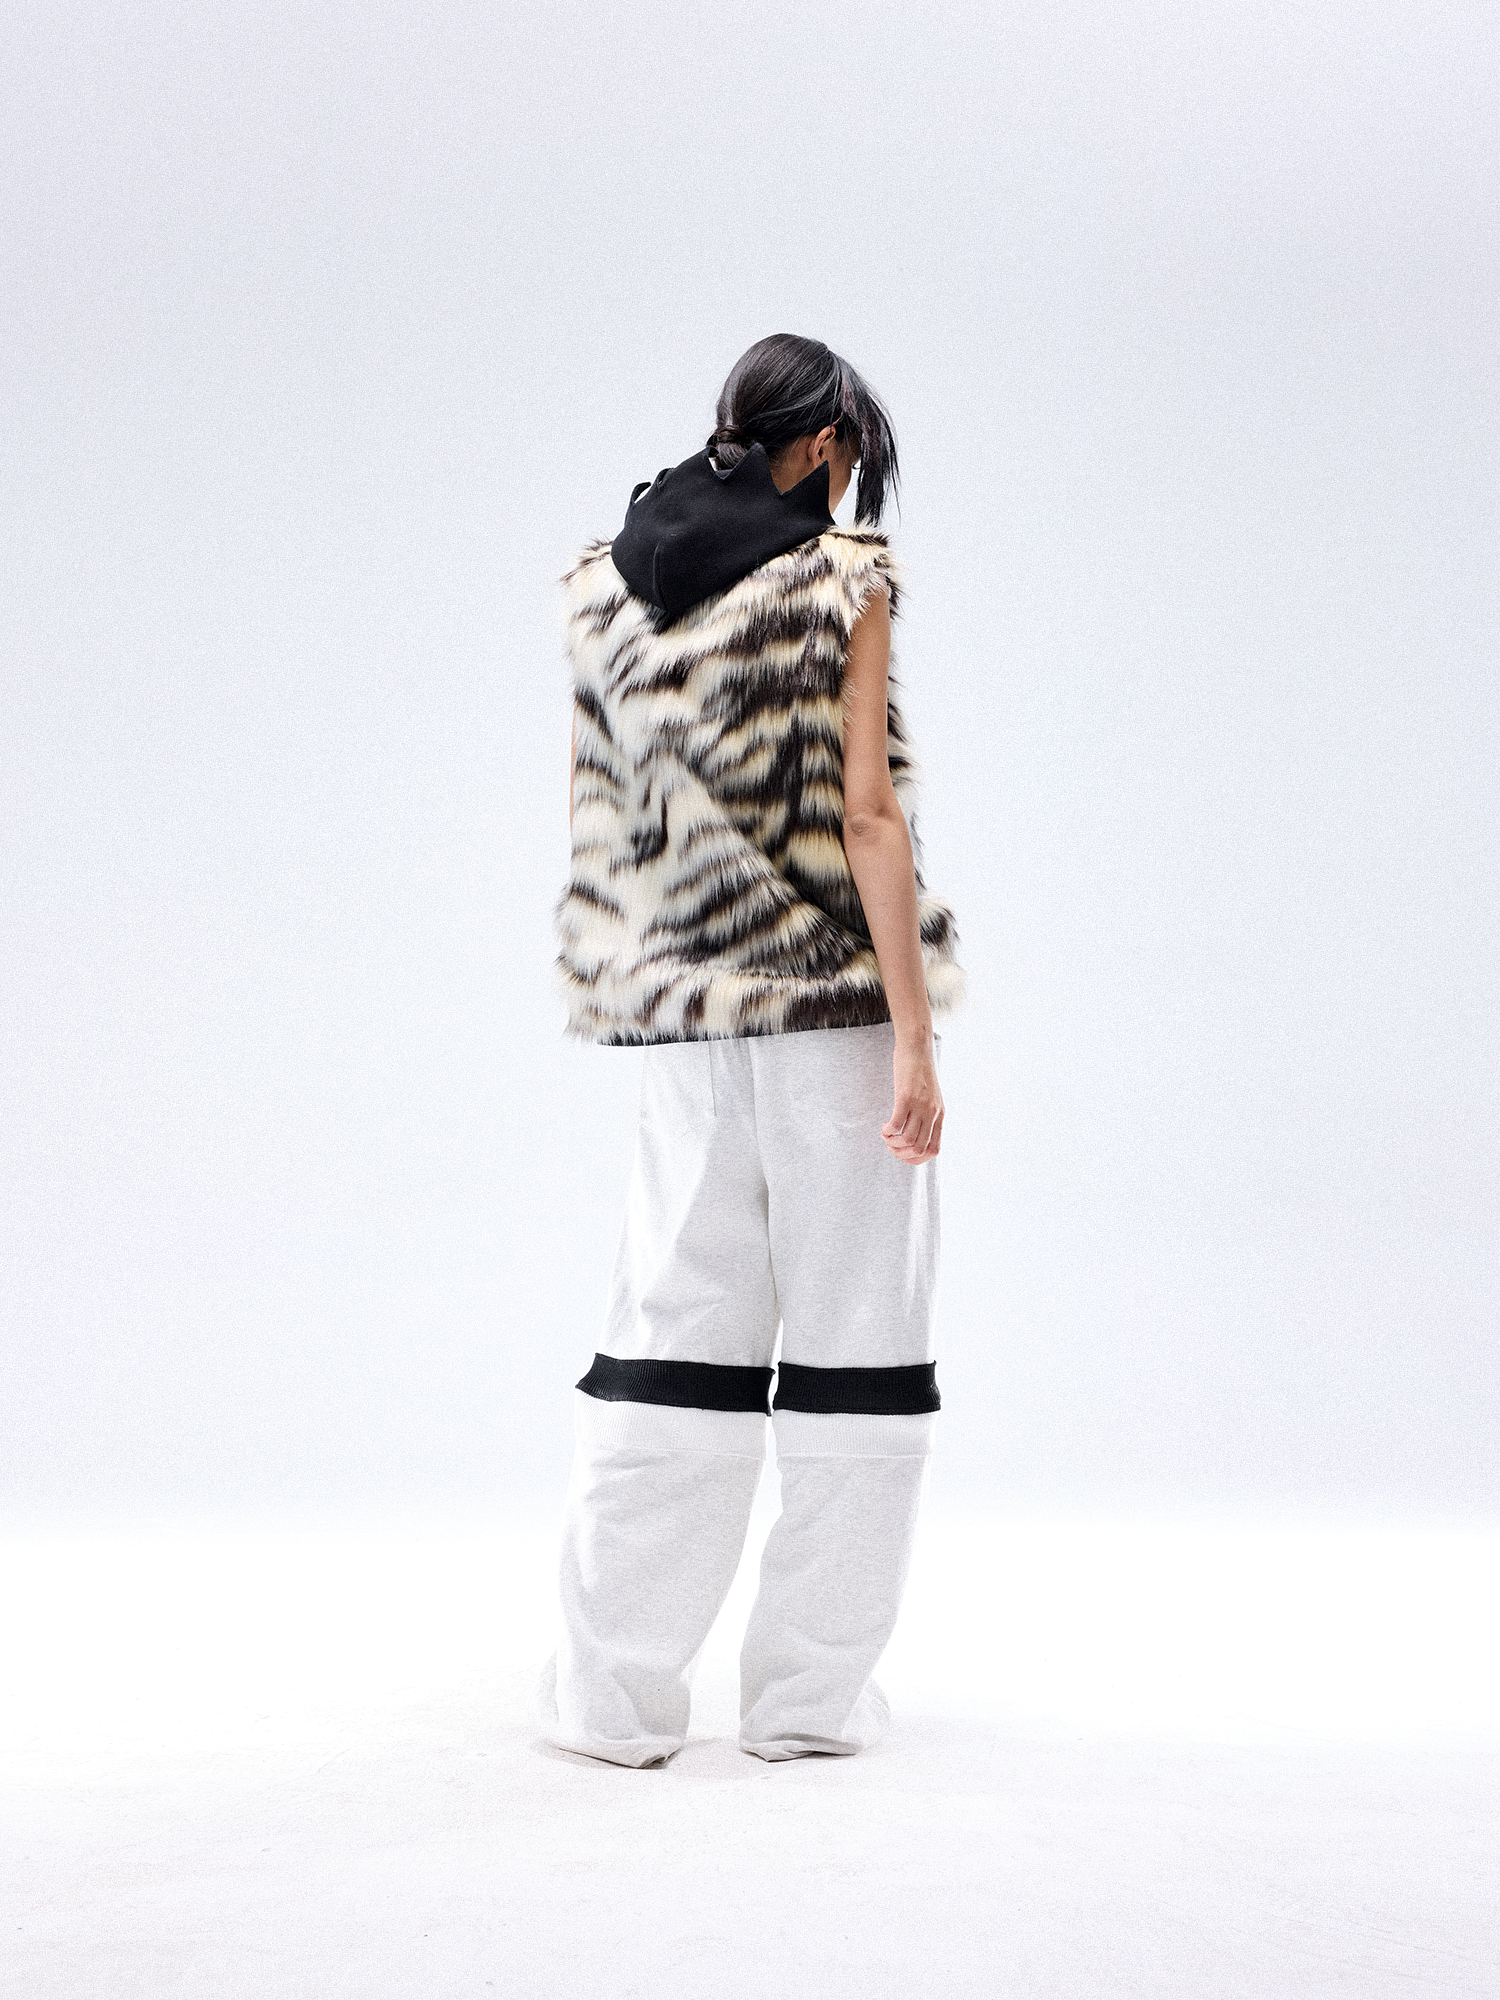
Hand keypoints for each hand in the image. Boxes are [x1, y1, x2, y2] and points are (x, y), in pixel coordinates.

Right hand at [882, 1036, 943, 1163]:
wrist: (918, 1047)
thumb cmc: (920, 1070)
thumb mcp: (930, 1095)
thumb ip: (927, 1112)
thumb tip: (915, 1129)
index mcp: (940, 1115)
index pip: (934, 1149)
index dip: (918, 1160)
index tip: (904, 1157)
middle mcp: (932, 1113)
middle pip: (918, 1148)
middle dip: (901, 1153)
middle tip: (890, 1146)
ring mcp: (920, 1106)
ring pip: (907, 1140)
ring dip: (892, 1143)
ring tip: (886, 1136)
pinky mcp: (906, 1097)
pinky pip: (896, 1125)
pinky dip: (887, 1131)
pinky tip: (884, 1126)